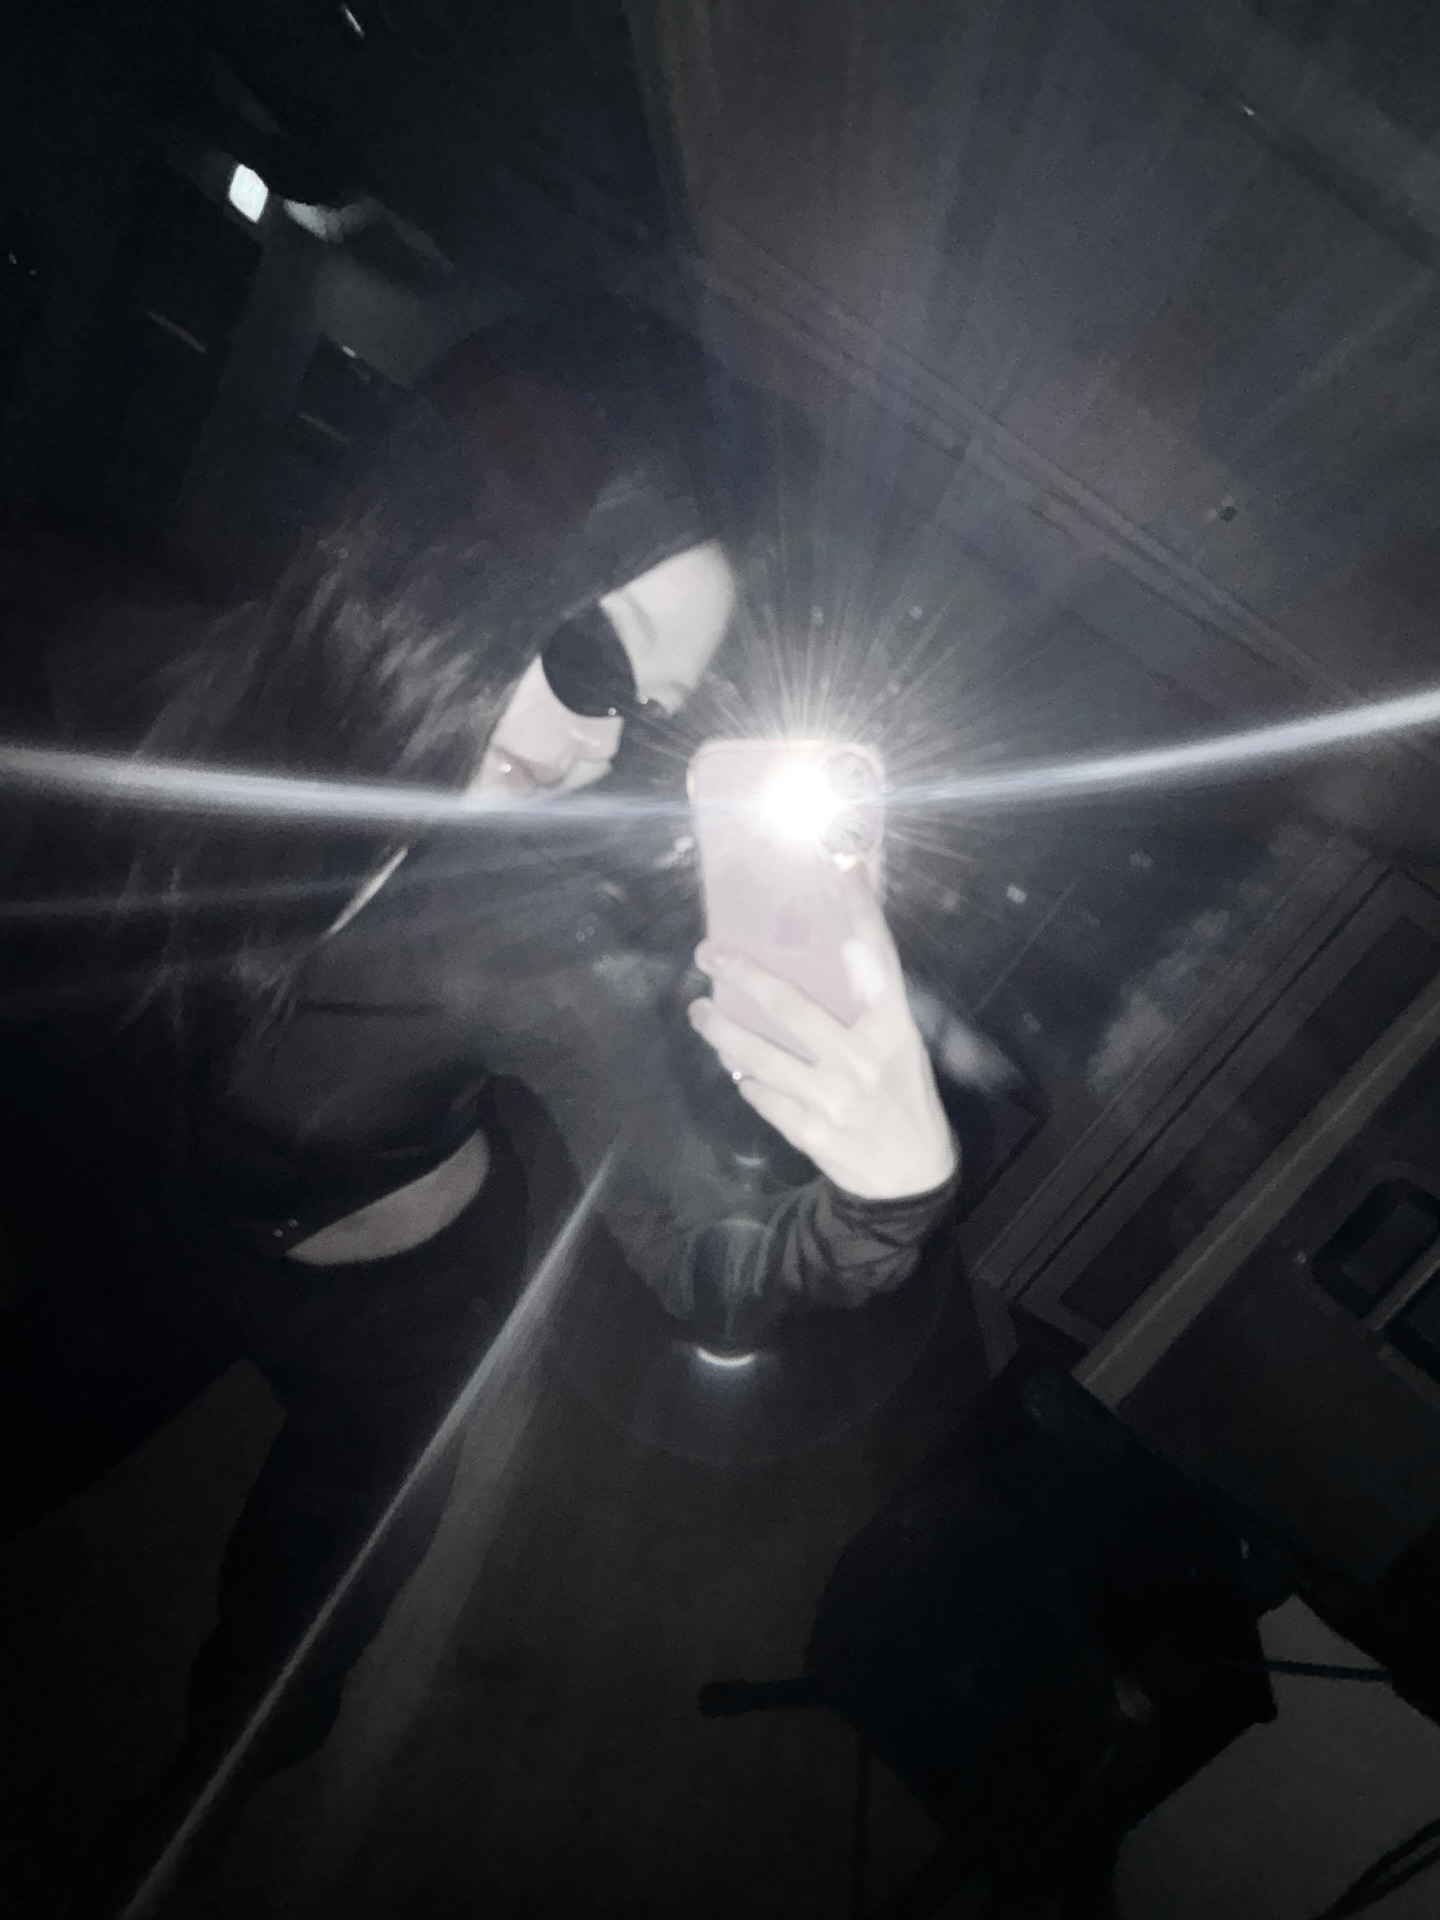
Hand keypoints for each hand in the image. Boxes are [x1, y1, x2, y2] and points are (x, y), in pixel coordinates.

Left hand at [686, 864, 958, 1200]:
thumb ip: (868, 1006)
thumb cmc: (904, 1097)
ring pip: (762, 1056)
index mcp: (894, 1028)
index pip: (877, 957)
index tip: (840, 860)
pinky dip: (746, 1079)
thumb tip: (830, 951)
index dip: (860, 907)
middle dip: (743, 975)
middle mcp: (864, 1058)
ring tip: (700, 1011)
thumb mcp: (901, 1046)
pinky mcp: (813, 1131)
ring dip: (723, 1031)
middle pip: (791, 1006)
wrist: (913, 1179)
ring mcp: (836, 1097)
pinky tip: (734, 1065)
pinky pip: (764, 1096)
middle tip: (707, 953)